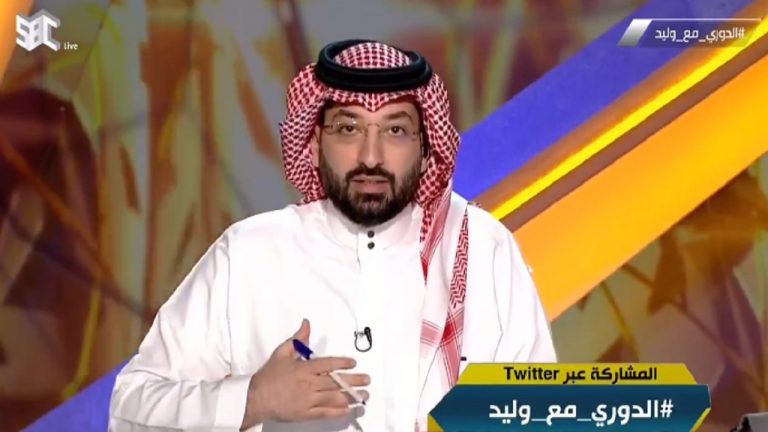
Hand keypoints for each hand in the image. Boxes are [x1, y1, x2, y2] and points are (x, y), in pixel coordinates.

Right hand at [240, 319, 369, 428]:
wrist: (255, 399)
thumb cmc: (269, 376)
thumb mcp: (282, 353)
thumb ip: (297, 339)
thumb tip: (306, 324)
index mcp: (304, 369)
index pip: (327, 364)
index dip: (342, 363)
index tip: (354, 363)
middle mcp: (309, 384)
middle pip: (336, 382)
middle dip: (354, 381)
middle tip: (367, 380)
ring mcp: (308, 400)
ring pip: (334, 398)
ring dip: (351, 397)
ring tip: (364, 396)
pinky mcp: (306, 414)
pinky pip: (326, 413)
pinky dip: (339, 412)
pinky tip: (349, 410)